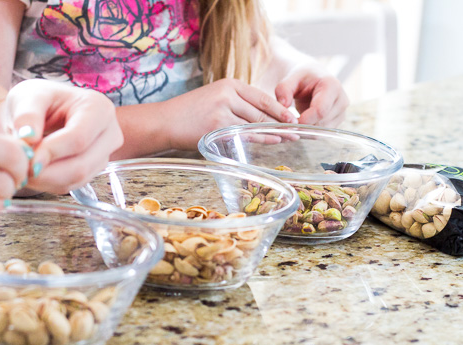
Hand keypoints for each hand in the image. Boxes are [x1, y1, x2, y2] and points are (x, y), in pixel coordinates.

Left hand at [5, 80, 123, 193]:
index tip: (25, 158)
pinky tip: (34, 171)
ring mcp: (105, 155)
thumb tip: (27, 138)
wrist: (43, 110)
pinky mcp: (95, 170)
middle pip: (82, 165)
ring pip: (78, 178)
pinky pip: (73, 185)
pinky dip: (50, 183)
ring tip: (23, 168)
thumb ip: (27, 114)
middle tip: (19, 169)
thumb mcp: (27, 96)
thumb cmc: (38, 99)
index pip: (79, 138)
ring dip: (46, 180)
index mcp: (99, 108)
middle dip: (48, 172)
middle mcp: (110, 133)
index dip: (52, 152)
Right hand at [161, 78, 297, 149]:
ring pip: (257, 123)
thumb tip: (262, 117)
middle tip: (297, 131)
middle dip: (282, 122)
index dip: (280, 109)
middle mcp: (229, 94)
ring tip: (290, 138)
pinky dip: (263, 138)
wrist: (165, 121)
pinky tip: (275, 141)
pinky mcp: (219, 126)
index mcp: (230, 84)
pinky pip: (247, 134)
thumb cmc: (190, 113)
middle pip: (262, 111)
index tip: (292, 117)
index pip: (262, 97)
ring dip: (276, 132)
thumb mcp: (215, 98)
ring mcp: (224, 110)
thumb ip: (237, 103)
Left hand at [275, 68, 349, 126]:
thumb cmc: (302, 78)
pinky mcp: (338, 122)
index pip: (320, 110)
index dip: (304, 119)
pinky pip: (322, 134)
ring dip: (305, 130)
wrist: (313, 79)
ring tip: (293, 121)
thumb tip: (282, 105)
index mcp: (332, 86)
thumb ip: (283, 89)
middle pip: (321, 123)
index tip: (289, 122)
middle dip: (302, 126)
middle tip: (287, 123)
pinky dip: (308, 132)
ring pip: (321, 131)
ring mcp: (342, 113)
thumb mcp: (290, 79)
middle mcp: (342, 100)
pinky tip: (300, 124)